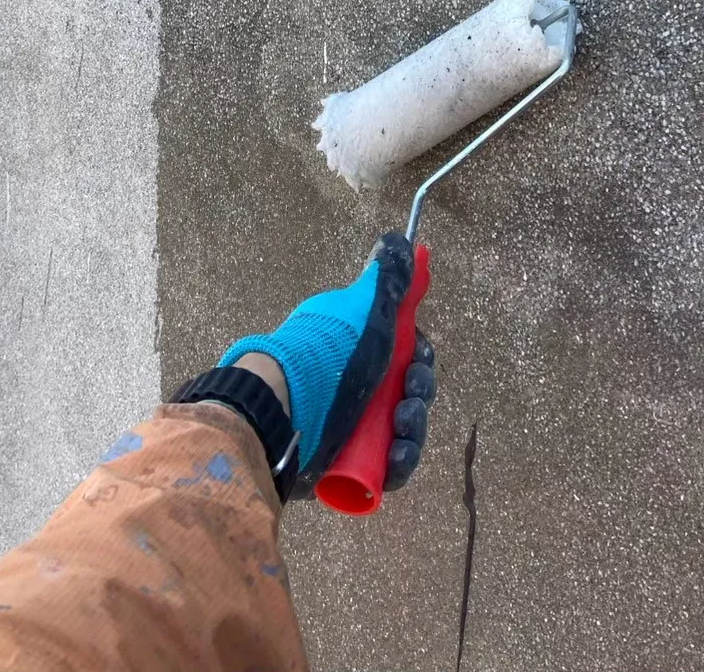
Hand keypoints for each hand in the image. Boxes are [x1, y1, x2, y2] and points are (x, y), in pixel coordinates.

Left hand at [220, 232, 435, 493]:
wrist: (284, 410)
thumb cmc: (329, 355)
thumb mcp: (365, 309)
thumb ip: (388, 275)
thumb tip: (401, 237)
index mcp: (360, 347)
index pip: (407, 354)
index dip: (419, 360)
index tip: (415, 362)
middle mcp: (356, 382)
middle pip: (408, 394)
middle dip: (417, 398)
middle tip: (406, 404)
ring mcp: (349, 423)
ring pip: (402, 432)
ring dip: (411, 433)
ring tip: (398, 436)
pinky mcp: (344, 460)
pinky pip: (385, 465)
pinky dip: (396, 463)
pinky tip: (393, 462)